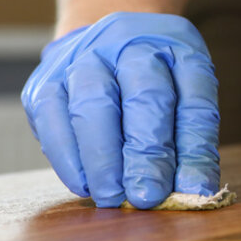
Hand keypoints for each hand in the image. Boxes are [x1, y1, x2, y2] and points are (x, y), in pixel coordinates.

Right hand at [21, 12, 220, 208]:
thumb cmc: (151, 83)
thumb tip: (193, 191)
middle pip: (144, 96)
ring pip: (93, 103)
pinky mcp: (47, 78)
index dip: (194, 147)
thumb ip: (189, 143)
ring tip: (112, 196)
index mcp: (178, 46)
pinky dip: (67, 156)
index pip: (193, 97)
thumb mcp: (183, 99)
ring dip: (103, 158)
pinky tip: (82, 183)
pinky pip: (52, 116)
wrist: (100, 45)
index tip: (193, 189)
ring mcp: (84, 55)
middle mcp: (130, 43)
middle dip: (146, 153)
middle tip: (147, 197)